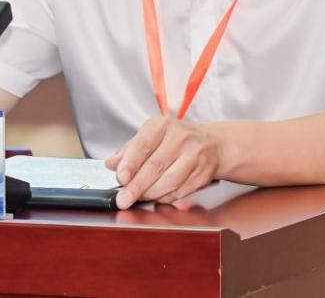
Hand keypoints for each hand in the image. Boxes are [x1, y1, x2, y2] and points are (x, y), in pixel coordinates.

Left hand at [106, 117, 220, 208]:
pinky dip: (166, 197)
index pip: (143, 144)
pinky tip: (157, 197)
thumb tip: (111, 163)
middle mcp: (181, 138)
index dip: (130, 163)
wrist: (213, 144)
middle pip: (155, 166)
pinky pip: (181, 191)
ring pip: (169, 181)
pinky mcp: (203, 173)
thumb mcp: (151, 135)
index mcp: (163, 125)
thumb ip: (130, 150)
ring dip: (151, 194)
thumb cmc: (176, 139)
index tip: (120, 177)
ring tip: (139, 198)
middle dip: (137, 186)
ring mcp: (194, 156)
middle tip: (123, 199)